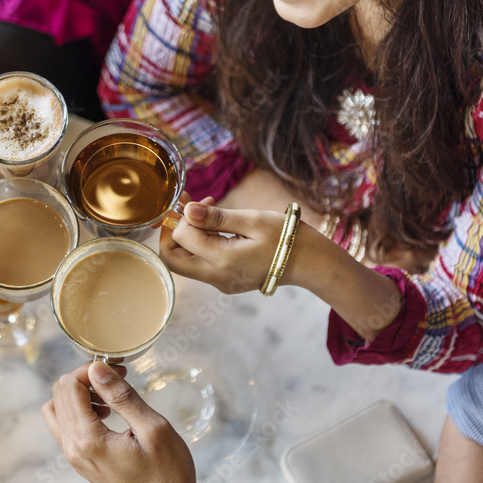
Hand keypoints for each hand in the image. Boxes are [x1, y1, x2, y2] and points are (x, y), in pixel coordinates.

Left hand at [42, 362, 195, 482]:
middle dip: (85, 377)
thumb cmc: (167, 473)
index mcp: (88, 440)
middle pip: (59, 394)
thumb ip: (122, 396)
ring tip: (110, 396)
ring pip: (57, 410)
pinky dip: (80, 411)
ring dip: (79, 394)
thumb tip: (97, 368)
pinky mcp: (81, 461)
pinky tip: (107, 413)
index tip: (117, 368)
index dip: (91, 369)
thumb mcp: (153, 429)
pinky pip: (66, 426)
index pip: (69, 387)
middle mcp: (73, 450)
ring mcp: (75, 457)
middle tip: (116, 376)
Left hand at [160, 197, 283, 292]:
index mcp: (222, 261)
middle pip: (173, 260)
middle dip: (173, 232)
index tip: (196, 200)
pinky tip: (217, 228)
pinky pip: (201, 265)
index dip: (182, 216)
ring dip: (188, 237)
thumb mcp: (253, 220)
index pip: (182, 238)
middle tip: (188, 210)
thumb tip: (187, 211)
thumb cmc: (285, 237)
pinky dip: (200, 245)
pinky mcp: (225, 281)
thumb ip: (217, 217)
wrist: (309, 262)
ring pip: (185, 263)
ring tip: (208, 213)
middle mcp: (217, 277)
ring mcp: (221, 282)